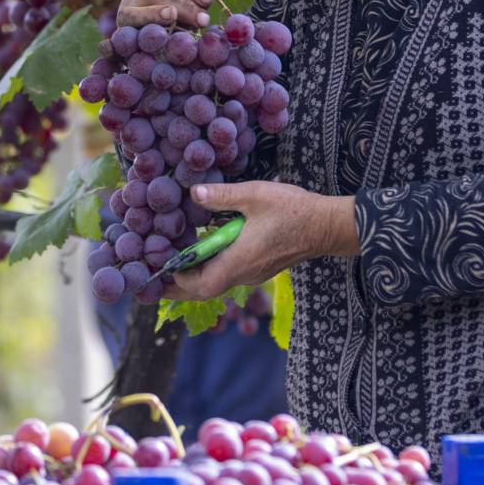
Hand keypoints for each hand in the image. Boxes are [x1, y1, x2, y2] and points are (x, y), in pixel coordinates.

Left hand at [165, 182, 359, 300]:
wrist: (327, 226)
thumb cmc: (294, 211)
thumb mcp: (255, 196)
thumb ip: (222, 196)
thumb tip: (193, 193)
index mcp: (239, 261)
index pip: (201, 285)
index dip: (178, 281)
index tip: (161, 268)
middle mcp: (244, 274)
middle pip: (204, 291)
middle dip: (178, 288)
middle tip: (156, 280)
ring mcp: (253, 274)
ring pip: (216, 285)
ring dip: (194, 278)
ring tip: (174, 266)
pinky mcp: (260, 268)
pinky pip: (229, 276)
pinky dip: (211, 271)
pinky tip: (203, 255)